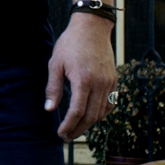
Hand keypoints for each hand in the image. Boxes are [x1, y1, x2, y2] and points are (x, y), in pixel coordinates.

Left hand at [45, 13, 117, 140]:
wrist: (92, 27)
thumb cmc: (71, 44)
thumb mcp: (56, 64)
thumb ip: (53, 88)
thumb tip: (49, 109)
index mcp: (83, 80)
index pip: (77, 112)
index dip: (68, 125)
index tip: (61, 133)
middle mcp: (100, 84)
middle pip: (91, 116)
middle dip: (78, 129)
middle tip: (67, 136)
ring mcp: (110, 83)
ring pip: (101, 112)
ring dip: (89, 123)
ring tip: (76, 128)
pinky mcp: (115, 80)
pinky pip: (110, 104)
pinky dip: (101, 114)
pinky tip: (90, 116)